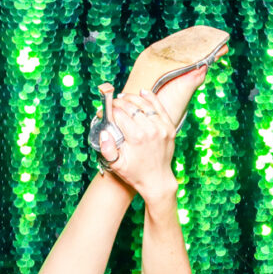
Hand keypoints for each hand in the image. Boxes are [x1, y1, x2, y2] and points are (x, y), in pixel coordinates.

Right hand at [96, 86, 178, 200]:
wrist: (157, 181)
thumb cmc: (135, 174)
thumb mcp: (116, 165)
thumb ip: (107, 149)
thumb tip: (104, 132)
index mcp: (136, 138)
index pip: (119, 115)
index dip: (108, 110)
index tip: (103, 111)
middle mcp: (150, 130)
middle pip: (131, 107)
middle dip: (118, 103)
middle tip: (111, 104)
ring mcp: (162, 128)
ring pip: (145, 104)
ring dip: (132, 98)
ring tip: (123, 98)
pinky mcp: (169, 127)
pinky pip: (159, 107)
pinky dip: (150, 98)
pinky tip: (142, 92)